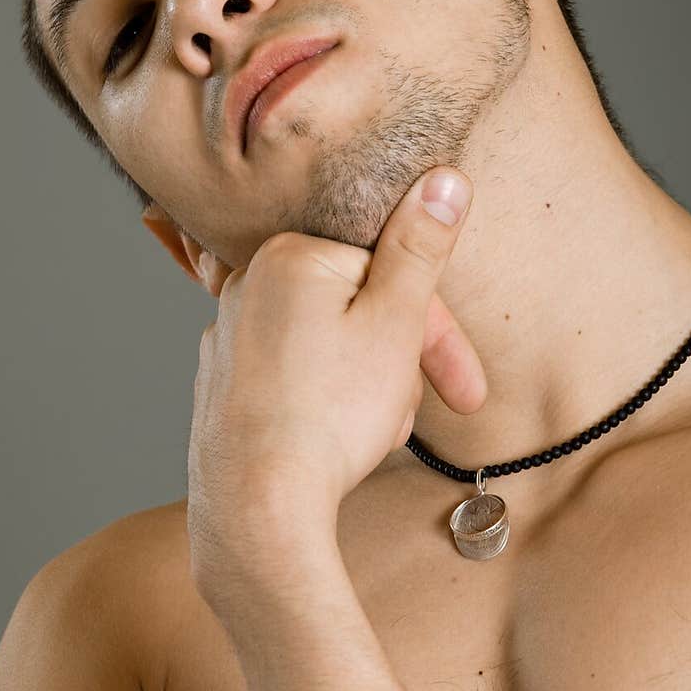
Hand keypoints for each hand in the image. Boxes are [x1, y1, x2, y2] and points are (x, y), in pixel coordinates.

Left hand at [187, 167, 485, 601]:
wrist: (256, 512)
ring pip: (329, 347)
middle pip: (358, 309)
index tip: (469, 390)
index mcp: (289, 255)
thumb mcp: (395, 324)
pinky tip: (333, 442)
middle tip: (419, 418)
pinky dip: (323, 403)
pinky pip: (292, 378)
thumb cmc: (329, 418)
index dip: (439, 334)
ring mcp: (228, 337)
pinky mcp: (221, 386)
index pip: (390, 275)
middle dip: (400, 364)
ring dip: (368, 388)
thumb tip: (445, 177)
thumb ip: (420, 248)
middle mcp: (245, 285)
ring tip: (373, 436)